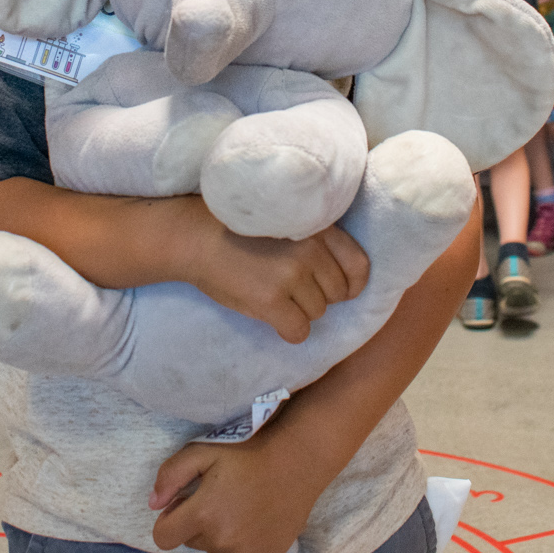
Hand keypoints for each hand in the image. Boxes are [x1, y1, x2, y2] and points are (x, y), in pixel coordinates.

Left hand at [148, 435, 321, 552]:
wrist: (296, 463)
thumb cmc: (247, 453)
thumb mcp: (202, 452)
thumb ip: (170, 476)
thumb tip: (153, 504)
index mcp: (203, 515)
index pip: (163, 537)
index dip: (169, 519)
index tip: (184, 504)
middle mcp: (222, 541)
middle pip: (191, 540)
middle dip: (197, 522)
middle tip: (219, 497)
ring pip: (215, 549)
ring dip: (219, 533)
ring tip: (240, 506)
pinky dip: (241, 542)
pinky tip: (255, 518)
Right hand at [180, 208, 369, 343]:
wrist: (194, 236)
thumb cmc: (237, 229)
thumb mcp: (285, 221)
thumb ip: (316, 240)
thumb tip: (343, 279)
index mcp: (317, 226)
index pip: (359, 264)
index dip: (352, 284)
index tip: (340, 290)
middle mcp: (310, 249)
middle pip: (336, 294)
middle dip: (317, 296)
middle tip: (290, 289)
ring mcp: (291, 275)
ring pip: (318, 313)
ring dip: (299, 311)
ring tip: (273, 294)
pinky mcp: (271, 300)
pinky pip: (299, 331)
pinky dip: (288, 331)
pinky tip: (272, 318)